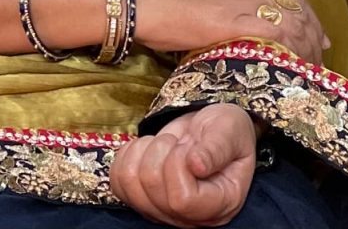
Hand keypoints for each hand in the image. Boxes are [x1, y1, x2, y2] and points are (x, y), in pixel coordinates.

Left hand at [110, 104, 256, 226]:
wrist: (210, 130)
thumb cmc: (226, 131)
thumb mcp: (229, 131)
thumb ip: (217, 148)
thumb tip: (196, 165)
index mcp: (219, 203)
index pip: (182, 201)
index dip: (176, 166)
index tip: (188, 147)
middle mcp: (190, 217)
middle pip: (152, 188)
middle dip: (161, 150)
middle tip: (179, 142)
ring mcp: (163, 211)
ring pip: (131, 185)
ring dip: (144, 152)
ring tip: (164, 144)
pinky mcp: (143, 198)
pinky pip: (118, 181)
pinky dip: (127, 155)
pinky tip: (146, 147)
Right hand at [134, 0, 329, 64]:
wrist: (140, 0)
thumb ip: (230, 2)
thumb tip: (247, 25)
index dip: (308, 17)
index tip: (316, 37)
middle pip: (296, 9)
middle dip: (312, 36)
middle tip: (317, 60)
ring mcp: (241, 0)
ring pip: (291, 24)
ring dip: (304, 50)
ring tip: (307, 70)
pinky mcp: (233, 21)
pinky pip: (275, 37)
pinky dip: (289, 53)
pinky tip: (291, 68)